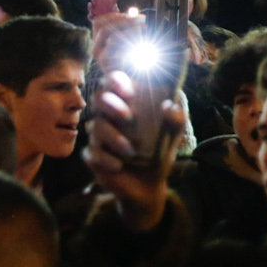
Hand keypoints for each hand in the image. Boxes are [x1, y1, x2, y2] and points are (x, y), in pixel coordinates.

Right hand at [84, 69, 185, 230]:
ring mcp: (99, 136)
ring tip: (131, 152)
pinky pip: (91, 152)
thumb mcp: (172, 137)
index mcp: (127, 105)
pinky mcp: (93, 156)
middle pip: (98, 98)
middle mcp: (109, 117)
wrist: (150, 186)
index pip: (114, 82)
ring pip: (95, 126)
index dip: (116, 80)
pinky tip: (118, 165)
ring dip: (114, 138)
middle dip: (111, 104)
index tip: (130, 91)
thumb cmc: (158, 153)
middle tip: (128, 116)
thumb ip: (176, 121)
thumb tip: (172, 106)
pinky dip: (105, 159)